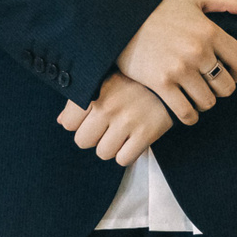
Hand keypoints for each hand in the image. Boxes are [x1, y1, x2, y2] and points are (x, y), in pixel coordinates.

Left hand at [58, 72, 172, 165]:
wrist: (174, 76)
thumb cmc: (135, 79)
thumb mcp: (107, 79)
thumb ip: (82, 98)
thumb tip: (62, 122)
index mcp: (97, 89)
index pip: (69, 124)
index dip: (79, 123)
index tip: (92, 115)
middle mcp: (109, 105)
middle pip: (83, 141)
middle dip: (94, 136)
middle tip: (108, 125)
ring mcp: (128, 120)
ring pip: (103, 153)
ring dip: (112, 146)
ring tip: (123, 131)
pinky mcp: (147, 132)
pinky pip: (124, 159)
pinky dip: (128, 153)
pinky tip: (134, 138)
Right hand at [115, 0, 236, 123]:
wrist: (119, 20)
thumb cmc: (159, 8)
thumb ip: (228, 0)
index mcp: (210, 31)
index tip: (233, 75)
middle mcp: (198, 52)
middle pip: (227, 86)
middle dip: (223, 89)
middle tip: (213, 86)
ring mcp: (180, 70)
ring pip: (208, 101)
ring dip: (206, 102)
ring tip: (199, 96)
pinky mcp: (161, 84)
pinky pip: (185, 112)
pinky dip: (190, 116)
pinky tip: (187, 110)